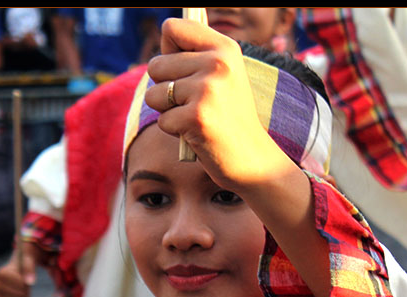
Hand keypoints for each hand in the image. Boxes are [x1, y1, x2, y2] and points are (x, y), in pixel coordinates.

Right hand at [0, 242, 47, 296]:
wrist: (20, 270)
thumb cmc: (24, 265)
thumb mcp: (28, 262)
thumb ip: (29, 269)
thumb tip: (30, 283)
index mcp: (2, 272)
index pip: (7, 280)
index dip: (18, 284)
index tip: (27, 286)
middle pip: (5, 291)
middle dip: (18, 293)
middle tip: (27, 294)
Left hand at [144, 19, 295, 195]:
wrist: (252, 158)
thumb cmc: (229, 117)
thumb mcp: (221, 76)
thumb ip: (195, 53)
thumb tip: (165, 31)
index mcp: (225, 48)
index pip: (172, 28)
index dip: (168, 51)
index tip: (183, 68)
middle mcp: (217, 63)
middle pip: (155, 65)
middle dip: (165, 88)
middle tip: (193, 103)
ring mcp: (207, 90)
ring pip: (154, 94)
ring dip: (168, 111)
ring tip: (195, 117)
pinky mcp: (196, 118)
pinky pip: (162, 120)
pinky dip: (174, 131)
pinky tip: (197, 133)